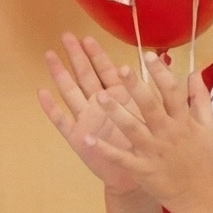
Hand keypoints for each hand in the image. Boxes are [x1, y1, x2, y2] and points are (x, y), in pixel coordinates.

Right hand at [38, 32, 146, 194]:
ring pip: (71, 92)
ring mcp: (86, 119)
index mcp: (118, 98)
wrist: (135, 176)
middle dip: (76, 56)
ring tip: (50, 56)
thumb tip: (170, 63)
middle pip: (85, 75)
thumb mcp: (155, 116)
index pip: (105, 70)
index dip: (97, 54)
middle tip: (66, 36)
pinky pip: (62, 121)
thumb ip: (159, 90)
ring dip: (60, 74)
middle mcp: (99, 105)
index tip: (87, 37)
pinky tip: (42, 93)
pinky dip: (52, 108)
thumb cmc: (146, 146)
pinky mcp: (77, 137)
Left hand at [79, 51, 212, 212]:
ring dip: (117, 113)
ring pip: (134, 129)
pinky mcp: (143, 169)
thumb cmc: (201, 157)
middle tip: (121, 68)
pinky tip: (88, 139)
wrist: (199, 194)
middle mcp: (168, 133)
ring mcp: (154, 152)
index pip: (172, 92)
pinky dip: (105, 149)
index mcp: (183, 121)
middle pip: (151, 106)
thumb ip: (201, 98)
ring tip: (99, 97)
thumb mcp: (207, 126)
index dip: (160, 74)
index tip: (148, 55)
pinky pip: (122, 157)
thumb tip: (194, 72)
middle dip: (137, 87)